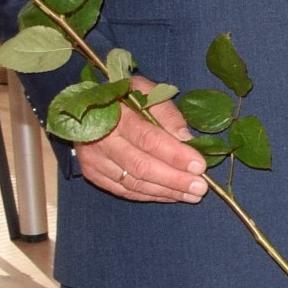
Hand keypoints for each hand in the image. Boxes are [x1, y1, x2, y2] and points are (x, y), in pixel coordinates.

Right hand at [79, 78, 205, 203]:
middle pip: (141, 166)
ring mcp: (94, 159)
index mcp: (116, 114)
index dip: (175, 155)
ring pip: (134, 183)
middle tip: (200, 188)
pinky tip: (171, 195)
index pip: (148, 139)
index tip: (199, 166)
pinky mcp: (92, 173)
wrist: (87, 107)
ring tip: (191, 195)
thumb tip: (186, 139)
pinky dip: (151, 195)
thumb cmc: (125, 98)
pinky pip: (125, 191)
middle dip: (174, 179)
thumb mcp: (147, 92)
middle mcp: (101, 139)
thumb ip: (168, 113)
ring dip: (166, 191)